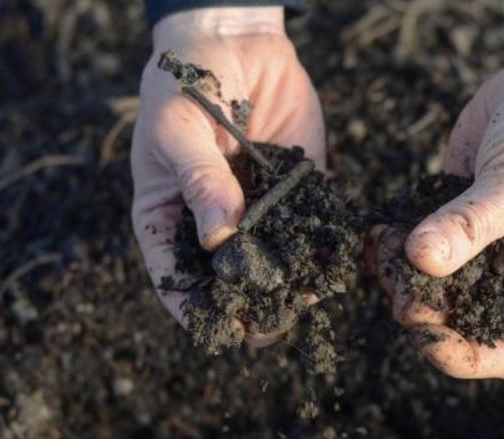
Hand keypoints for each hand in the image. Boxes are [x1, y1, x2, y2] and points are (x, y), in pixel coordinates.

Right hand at [131, 7, 324, 346]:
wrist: (237, 41)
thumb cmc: (186, 81)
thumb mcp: (179, 128)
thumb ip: (200, 180)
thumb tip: (220, 240)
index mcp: (170, 213)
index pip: (174, 273)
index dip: (192, 306)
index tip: (216, 331)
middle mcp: (215, 220)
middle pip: (227, 277)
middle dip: (247, 305)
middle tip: (268, 329)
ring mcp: (258, 208)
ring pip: (273, 259)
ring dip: (289, 284)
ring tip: (306, 304)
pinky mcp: (296, 189)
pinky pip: (309, 225)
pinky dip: (321, 247)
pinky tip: (334, 266)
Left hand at [372, 19, 503, 378]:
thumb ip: (469, 226)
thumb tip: (419, 260)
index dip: (470, 357)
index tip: (427, 335)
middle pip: (467, 323)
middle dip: (428, 313)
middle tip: (399, 291)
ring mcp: (485, 250)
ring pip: (437, 289)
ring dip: (404, 280)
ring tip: (384, 256)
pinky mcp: (455, 222)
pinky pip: (420, 250)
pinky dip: (396, 250)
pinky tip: (379, 237)